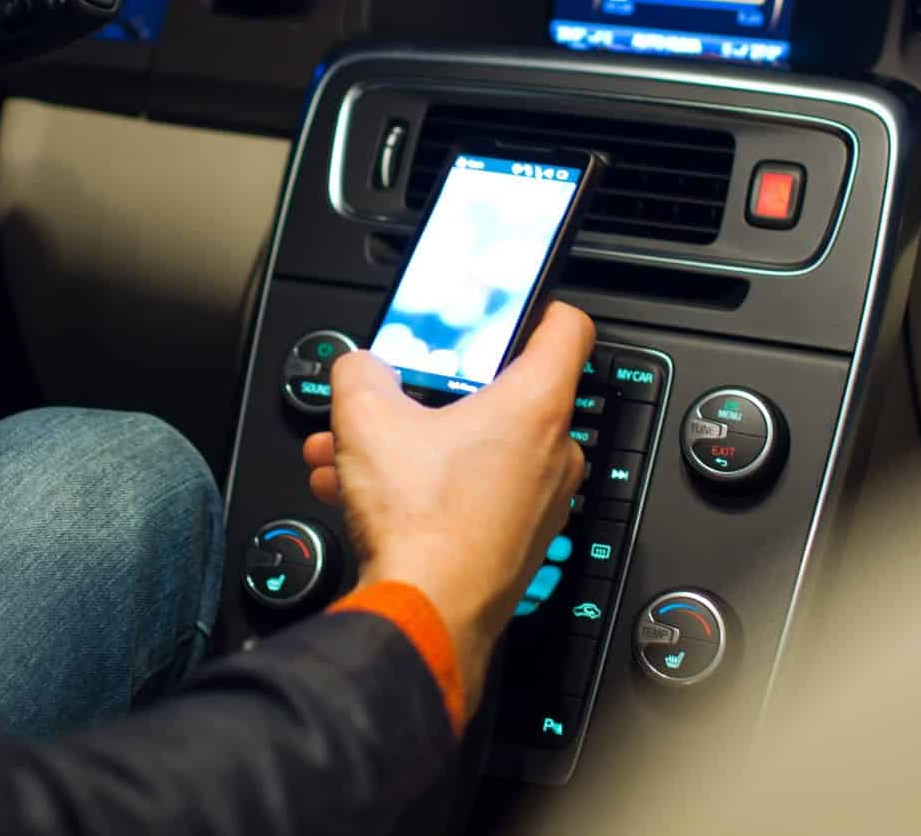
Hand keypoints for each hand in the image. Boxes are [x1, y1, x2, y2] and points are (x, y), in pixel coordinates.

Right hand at [301, 304, 593, 710]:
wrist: (423, 613)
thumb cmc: (422, 525)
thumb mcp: (366, 418)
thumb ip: (359, 371)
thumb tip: (357, 368)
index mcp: (535, 405)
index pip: (567, 327)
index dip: (534, 306)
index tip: (505, 309)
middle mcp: (551, 453)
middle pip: (501, 393)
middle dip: (431, 393)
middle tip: (393, 396)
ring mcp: (539, 502)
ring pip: (473, 448)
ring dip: (412, 442)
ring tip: (353, 451)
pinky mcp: (516, 541)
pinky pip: (470, 493)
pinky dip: (422, 484)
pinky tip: (361, 492)